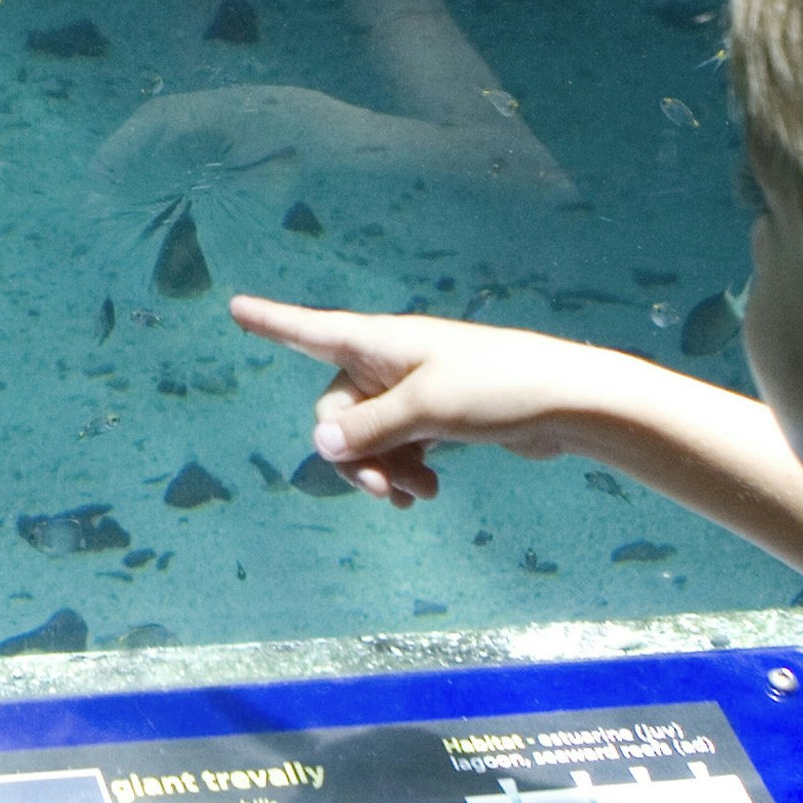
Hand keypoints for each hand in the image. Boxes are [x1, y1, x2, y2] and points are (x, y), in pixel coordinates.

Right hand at [230, 298, 631, 503]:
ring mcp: (413, 389)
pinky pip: (397, 445)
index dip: (271, 321)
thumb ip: (368, 428)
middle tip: (381, 488)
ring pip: (367, 435)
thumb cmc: (497, 387)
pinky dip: (403, 469)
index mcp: (382, 342)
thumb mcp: (424, 409)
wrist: (567, 402)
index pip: (311, 331)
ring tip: (414, 496)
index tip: (235, 306)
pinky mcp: (437, 416)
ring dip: (381, 468)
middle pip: (337, 410)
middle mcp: (391, 362)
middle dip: (352, 453)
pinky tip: (424, 493)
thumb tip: (320, 445)